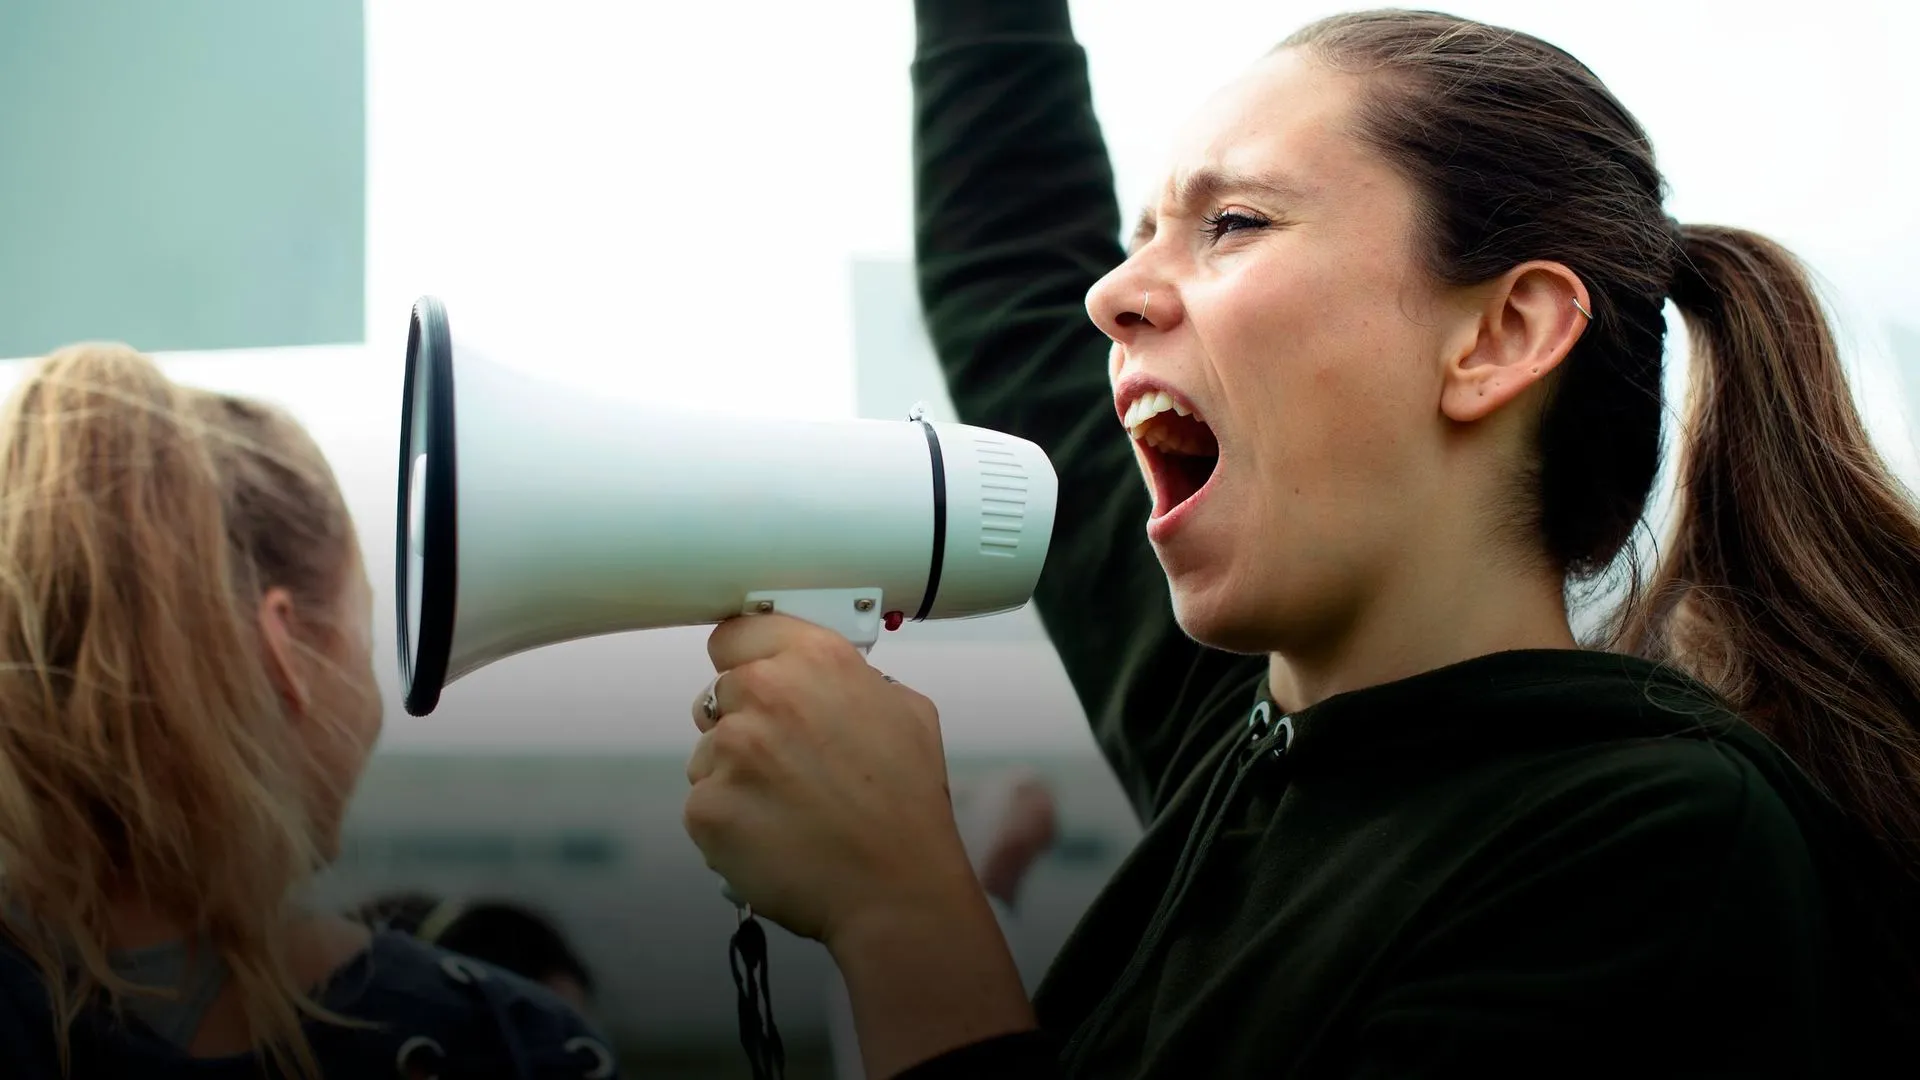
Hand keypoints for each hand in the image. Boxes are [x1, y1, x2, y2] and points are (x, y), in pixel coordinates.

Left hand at [683, 614, 981, 947]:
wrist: (895, 889)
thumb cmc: (905, 808)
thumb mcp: (905, 710)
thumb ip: (853, 677)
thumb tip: (820, 674)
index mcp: (816, 660)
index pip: (738, 632)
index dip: (746, 660)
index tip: (754, 677)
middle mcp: (767, 694)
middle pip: (719, 695)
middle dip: (746, 725)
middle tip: (788, 765)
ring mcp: (730, 752)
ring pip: (707, 753)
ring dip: (735, 777)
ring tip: (789, 809)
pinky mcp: (707, 807)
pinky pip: (702, 803)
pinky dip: (730, 822)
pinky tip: (773, 835)